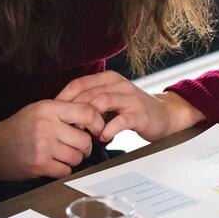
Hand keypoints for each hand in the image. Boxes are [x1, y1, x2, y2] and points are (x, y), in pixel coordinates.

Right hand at [0, 99, 105, 181]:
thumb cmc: (16, 129)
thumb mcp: (38, 110)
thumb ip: (62, 111)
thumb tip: (92, 118)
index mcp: (48, 108)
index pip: (86, 112)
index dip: (97, 122)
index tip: (97, 129)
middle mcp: (47, 125)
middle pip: (84, 140)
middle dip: (85, 147)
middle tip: (78, 147)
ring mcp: (43, 146)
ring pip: (77, 157)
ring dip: (73, 159)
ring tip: (62, 155)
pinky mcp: (40, 164)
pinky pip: (66, 171)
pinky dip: (63, 170)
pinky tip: (54, 164)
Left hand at [55, 71, 202, 143]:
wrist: (164, 115)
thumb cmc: (132, 110)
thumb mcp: (111, 100)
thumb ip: (92, 102)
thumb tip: (64, 113)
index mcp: (109, 79)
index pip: (79, 83)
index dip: (64, 98)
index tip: (54, 113)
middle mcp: (119, 84)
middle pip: (88, 93)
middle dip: (74, 111)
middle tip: (66, 127)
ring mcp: (130, 98)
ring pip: (102, 102)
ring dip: (89, 119)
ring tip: (83, 133)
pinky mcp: (139, 114)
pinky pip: (120, 120)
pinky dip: (108, 129)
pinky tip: (102, 137)